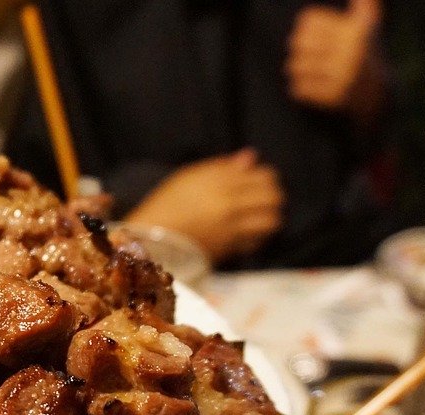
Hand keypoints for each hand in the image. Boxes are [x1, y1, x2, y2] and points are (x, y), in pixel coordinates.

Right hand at [124, 150, 284, 262]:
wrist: (151, 237)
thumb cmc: (168, 204)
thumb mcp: (190, 177)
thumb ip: (223, 167)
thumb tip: (251, 157)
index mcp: (220, 182)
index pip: (265, 176)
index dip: (265, 178)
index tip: (256, 182)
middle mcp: (229, 204)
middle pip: (274, 197)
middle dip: (272, 197)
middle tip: (262, 200)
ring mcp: (231, 228)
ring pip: (271, 221)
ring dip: (269, 217)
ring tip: (258, 217)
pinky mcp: (229, 248)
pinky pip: (257, 241)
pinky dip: (258, 236)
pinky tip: (247, 233)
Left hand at [286, 0, 384, 118]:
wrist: (378, 93)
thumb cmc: (366, 53)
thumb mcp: (369, 25)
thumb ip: (365, 5)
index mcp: (355, 31)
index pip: (308, 20)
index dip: (304, 28)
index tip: (310, 36)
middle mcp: (351, 52)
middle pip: (299, 42)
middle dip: (298, 50)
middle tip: (304, 55)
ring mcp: (343, 75)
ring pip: (296, 66)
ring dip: (297, 70)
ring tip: (306, 70)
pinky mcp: (335, 97)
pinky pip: (299, 89)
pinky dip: (300, 88)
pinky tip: (310, 85)